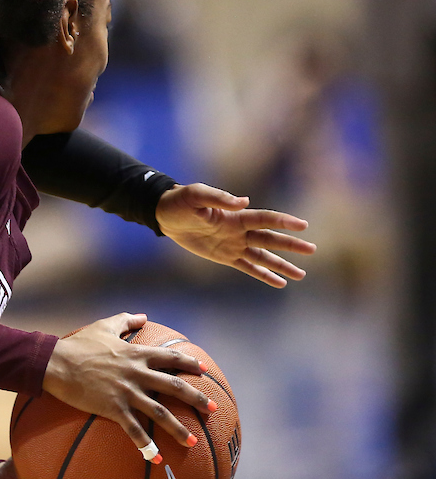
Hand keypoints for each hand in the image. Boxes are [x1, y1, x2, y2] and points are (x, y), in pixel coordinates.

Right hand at [42, 313, 212, 460]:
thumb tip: (142, 316)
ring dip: (178, 428)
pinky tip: (156, 459)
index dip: (189, 364)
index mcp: (136, 353)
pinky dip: (146, 445)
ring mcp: (126, 392)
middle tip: (213, 409)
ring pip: (159, 411)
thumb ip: (125, 320)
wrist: (56, 363)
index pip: (170, 357)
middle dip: (196, 398)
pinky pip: (134, 430)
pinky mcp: (113, 408)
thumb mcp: (104, 326)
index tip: (204, 371)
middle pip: (174, 386)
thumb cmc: (78, 344)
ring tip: (194, 441)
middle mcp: (137, 373)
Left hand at [156, 183, 315, 287]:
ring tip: (302, 274)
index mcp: (235, 216)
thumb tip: (244, 202)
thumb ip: (219, 198)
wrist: (165, 216)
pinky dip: (264, 276)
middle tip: (312, 250)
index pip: (264, 219)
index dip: (283, 221)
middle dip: (291, 245)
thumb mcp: (196, 195)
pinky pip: (248, 268)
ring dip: (282, 265)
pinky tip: (280, 283)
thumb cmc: (181, 201)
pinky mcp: (225, 257)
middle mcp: (239, 231)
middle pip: (270, 239)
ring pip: (263, 257)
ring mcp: (234, 245)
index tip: (303, 225)